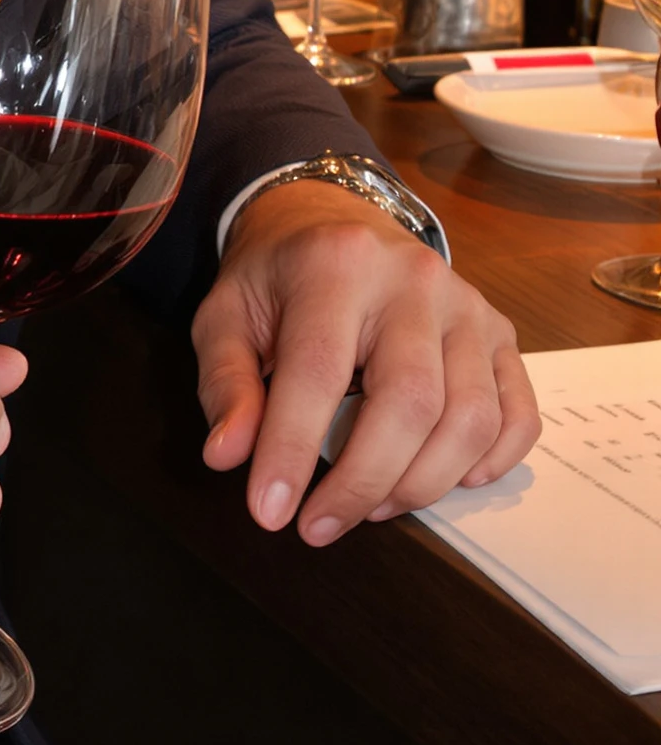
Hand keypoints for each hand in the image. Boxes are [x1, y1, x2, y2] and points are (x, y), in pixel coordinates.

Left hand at [192, 182, 539, 545]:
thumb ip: (226, 383)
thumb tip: (228, 456)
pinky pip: (518, 413)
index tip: (270, 513)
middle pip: (410, 401)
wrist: (331, 218)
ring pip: (471, 417)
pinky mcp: (500, 331)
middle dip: (364, 481)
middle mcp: (413, 279)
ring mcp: (467, 304)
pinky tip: (446, 479)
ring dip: (422, 483)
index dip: (294, 451)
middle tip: (319, 526)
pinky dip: (491, 462)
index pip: (319, 371)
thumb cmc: (277, 277)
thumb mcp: (226, 314)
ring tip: (371, 505)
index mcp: (335, 265)